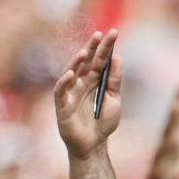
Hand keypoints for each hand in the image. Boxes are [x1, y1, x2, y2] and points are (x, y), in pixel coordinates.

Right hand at [54, 29, 121, 158]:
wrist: (94, 145)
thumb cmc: (103, 122)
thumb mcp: (114, 100)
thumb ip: (115, 81)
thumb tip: (118, 57)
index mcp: (95, 81)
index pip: (100, 60)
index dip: (106, 47)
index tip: (114, 33)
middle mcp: (81, 82)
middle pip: (87, 62)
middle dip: (93, 48)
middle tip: (101, 34)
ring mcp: (71, 92)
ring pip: (72, 72)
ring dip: (78, 61)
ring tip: (86, 51)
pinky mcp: (62, 104)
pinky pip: (61, 90)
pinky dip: (65, 82)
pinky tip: (71, 73)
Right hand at [144, 87, 178, 178]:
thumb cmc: (168, 172)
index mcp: (171, 139)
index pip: (176, 118)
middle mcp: (165, 143)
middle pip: (171, 122)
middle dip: (175, 107)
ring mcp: (161, 153)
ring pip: (167, 135)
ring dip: (172, 121)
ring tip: (176, 107)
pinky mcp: (159, 164)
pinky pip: (164, 153)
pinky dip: (169, 146)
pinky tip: (174, 138)